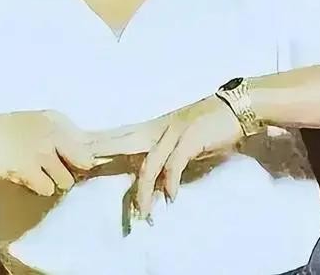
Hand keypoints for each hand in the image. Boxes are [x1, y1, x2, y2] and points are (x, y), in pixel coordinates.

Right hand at [0, 110, 100, 196]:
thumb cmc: (5, 129)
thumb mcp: (35, 121)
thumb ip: (56, 134)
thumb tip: (80, 154)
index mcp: (55, 120)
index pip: (86, 144)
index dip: (84, 158)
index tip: (81, 165)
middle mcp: (53, 134)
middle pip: (81, 163)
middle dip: (71, 170)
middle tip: (56, 171)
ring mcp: (42, 153)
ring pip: (65, 180)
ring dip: (54, 181)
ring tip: (39, 175)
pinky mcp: (29, 171)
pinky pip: (47, 188)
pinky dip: (40, 188)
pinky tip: (29, 180)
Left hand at [87, 96, 242, 218]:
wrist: (236, 107)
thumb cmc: (212, 123)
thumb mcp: (185, 139)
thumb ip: (169, 156)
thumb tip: (159, 182)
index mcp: (157, 127)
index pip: (123, 135)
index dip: (104, 143)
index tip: (83, 150)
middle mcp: (160, 128)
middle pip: (125, 141)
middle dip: (103, 152)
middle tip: (82, 163)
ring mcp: (174, 132)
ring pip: (150, 164)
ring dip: (145, 191)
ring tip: (143, 213)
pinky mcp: (190, 139)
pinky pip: (174, 164)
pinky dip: (171, 182)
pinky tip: (170, 197)